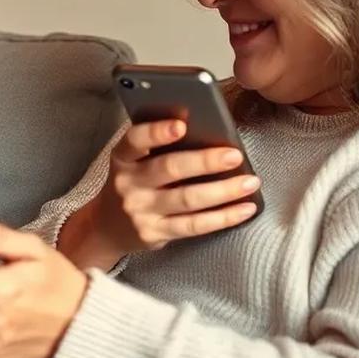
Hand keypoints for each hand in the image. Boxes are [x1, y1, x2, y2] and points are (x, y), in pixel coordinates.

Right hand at [64, 119, 259, 264]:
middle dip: (204, 161)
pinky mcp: (155, 232)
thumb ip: (158, 146)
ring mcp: (141, 210)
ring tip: (250, 182)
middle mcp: (128, 183)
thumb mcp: (134, 160)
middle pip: (168, 169)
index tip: (181, 125)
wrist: (108, 225)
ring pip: (187, 199)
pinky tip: (244, 208)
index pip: (136, 140)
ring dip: (223, 190)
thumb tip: (207, 130)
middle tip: (234, 155)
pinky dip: (223, 217)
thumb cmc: (133, 181)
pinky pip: (194, 225)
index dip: (157, 132)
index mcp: (123, 157)